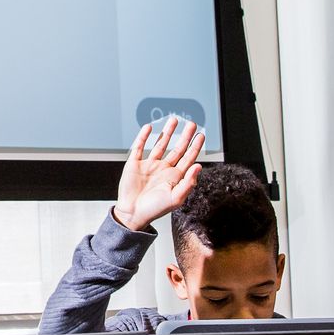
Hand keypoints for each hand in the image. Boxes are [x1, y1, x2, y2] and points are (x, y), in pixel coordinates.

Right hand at [113, 117, 205, 232]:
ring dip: (167, 132)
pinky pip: (140, 147)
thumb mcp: (176, 198)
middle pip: (177, 148)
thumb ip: (188, 182)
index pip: (188, 158)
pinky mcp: (135, 164)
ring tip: (174, 120)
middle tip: (191, 124)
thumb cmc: (155, 209)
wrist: (133, 214)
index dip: (195, 146)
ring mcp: (150, 165)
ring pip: (160, 144)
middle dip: (185, 136)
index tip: (201, 135)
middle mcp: (164, 169)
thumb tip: (199, 166)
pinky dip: (143, 137)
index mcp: (175, 177)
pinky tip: (149, 128)